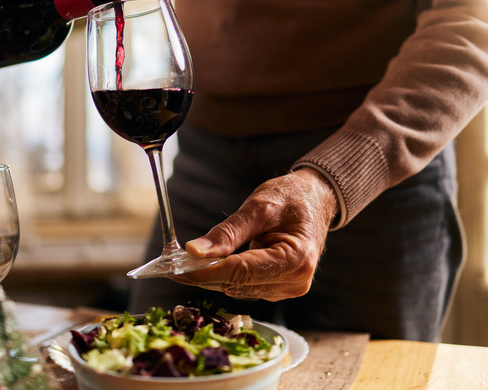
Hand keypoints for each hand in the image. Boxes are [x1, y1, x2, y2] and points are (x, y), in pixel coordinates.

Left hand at [173, 167, 337, 300]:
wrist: (317, 200)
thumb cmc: (291, 197)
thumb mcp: (259, 206)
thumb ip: (228, 232)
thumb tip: (195, 251)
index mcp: (296, 259)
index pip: (241, 272)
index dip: (205, 272)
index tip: (176, 269)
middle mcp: (295, 281)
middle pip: (237, 284)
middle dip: (203, 274)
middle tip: (170, 265)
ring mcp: (287, 289)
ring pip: (238, 288)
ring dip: (211, 276)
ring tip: (184, 263)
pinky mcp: (278, 289)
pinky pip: (245, 287)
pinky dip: (224, 276)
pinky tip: (207, 265)